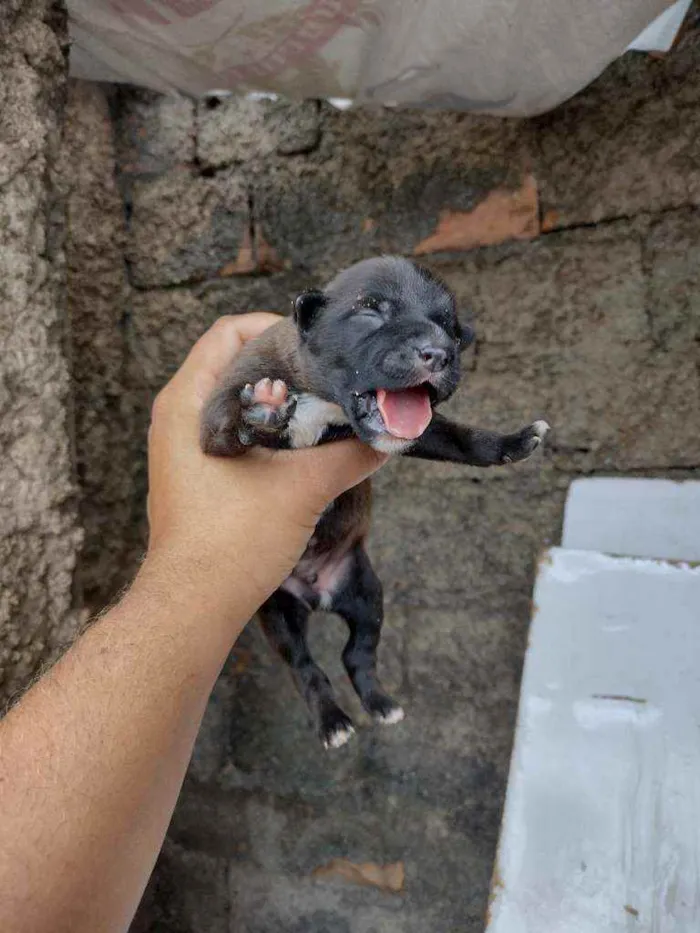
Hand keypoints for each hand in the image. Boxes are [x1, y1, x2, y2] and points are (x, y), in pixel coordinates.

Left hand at [142, 314, 386, 619]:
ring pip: (235, 401)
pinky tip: (302, 447)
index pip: (229, 332)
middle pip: (234, 363)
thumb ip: (351, 454)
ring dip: (277, 401)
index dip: (277, 328)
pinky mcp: (194, 475)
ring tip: (321, 410)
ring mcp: (182, 448)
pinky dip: (267, 430)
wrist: (193, 606)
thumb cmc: (233, 541)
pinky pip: (233, 432)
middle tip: (329, 378)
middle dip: (284, 366)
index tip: (318, 348)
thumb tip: (394, 434)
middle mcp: (177, 417)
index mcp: (188, 401)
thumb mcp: (303, 489)